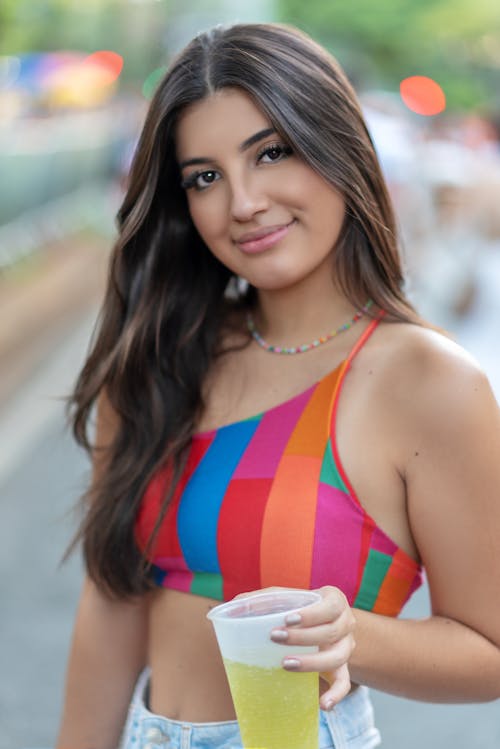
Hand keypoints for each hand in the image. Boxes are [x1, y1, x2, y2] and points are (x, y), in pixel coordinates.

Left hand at [269, 586, 355, 709]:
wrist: (321, 626)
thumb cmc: (299, 609)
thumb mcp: (287, 599)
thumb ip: (264, 599)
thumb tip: (236, 603)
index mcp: (335, 601)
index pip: (331, 606)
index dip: (312, 614)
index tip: (287, 619)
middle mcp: (346, 623)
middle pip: (331, 632)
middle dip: (303, 637)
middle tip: (275, 637)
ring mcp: (346, 647)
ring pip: (338, 657)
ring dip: (312, 662)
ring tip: (285, 664)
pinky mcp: (343, 669)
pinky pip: (345, 684)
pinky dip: (336, 695)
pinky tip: (321, 704)